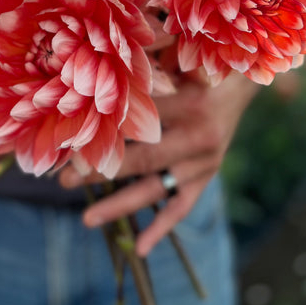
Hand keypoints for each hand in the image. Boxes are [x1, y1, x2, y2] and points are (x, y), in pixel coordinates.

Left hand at [59, 69, 258, 255]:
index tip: (68, 136)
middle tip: (64, 178)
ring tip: (86, 218)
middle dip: (101, 170)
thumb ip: (148, 59)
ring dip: (120, 205)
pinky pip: (182, 207)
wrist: (240, 84)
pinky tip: (140, 249)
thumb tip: (103, 57)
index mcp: (190, 103)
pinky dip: (162, 228)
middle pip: (142, 158)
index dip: (103, 127)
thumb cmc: (201, 63)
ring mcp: (204, 163)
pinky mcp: (206, 176)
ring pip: (157, 188)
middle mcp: (199, 137)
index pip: (138, 120)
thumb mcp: (180, 55)